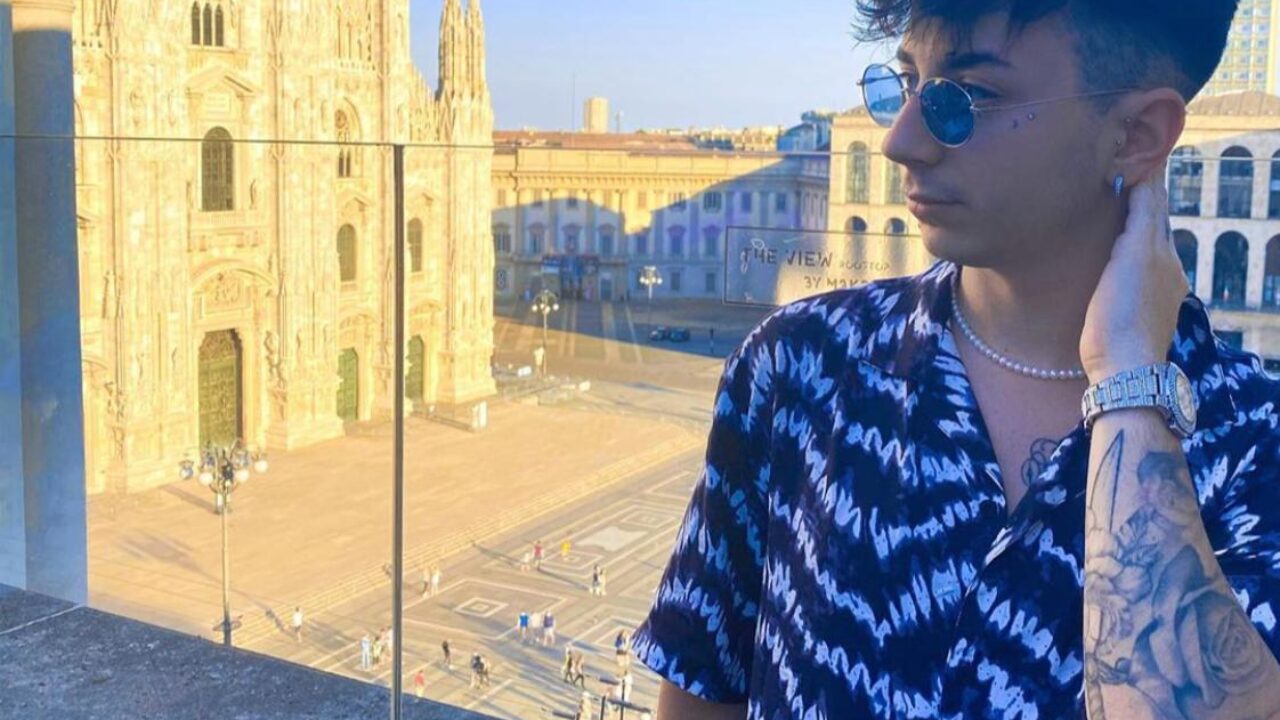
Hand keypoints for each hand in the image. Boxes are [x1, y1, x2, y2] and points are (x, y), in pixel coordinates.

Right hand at [1079, 161, 1189, 382]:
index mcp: (1163, 253)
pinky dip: (1125, 252)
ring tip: (1118, 208)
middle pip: (1153, 225)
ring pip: (1143, 248)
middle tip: (1126, 173)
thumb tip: (1147, 177)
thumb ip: (1143, 215)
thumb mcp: (1135, 254)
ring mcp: (1151, 293)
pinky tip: (1113, 256)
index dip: (1147, 180)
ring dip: (1133, 227)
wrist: (1122, 367)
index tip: (1137, 154)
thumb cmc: (1124, 312)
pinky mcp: (1134, 312)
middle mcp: (1164, 270)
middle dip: (1142, 201)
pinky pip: (1131, 270)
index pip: (1155, 205)